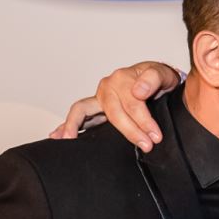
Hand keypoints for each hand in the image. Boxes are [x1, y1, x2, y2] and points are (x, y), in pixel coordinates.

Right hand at [49, 62, 179, 151]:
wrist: (156, 79)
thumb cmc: (158, 77)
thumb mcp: (161, 73)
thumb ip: (153, 79)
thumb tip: (138, 91)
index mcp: (121, 78)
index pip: (132, 104)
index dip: (144, 121)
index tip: (155, 136)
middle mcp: (107, 87)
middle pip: (113, 112)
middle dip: (129, 131)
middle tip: (146, 145)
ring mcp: (99, 98)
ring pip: (83, 112)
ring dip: (75, 126)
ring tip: (68, 140)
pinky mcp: (95, 108)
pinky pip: (78, 116)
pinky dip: (66, 125)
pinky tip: (56, 136)